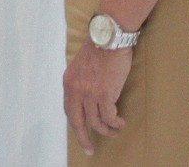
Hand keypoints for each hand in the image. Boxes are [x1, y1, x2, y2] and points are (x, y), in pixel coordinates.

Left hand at [63, 39, 131, 156]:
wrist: (109, 38)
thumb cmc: (100, 48)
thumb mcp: (82, 66)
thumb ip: (82, 81)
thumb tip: (89, 97)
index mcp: (69, 82)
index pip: (69, 109)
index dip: (75, 122)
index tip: (81, 132)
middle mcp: (76, 90)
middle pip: (77, 122)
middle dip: (83, 138)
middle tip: (89, 150)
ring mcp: (89, 94)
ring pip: (96, 122)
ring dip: (106, 130)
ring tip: (115, 131)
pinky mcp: (104, 95)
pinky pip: (109, 118)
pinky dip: (115, 123)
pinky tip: (120, 123)